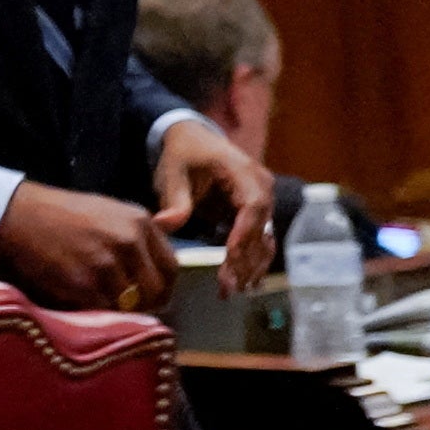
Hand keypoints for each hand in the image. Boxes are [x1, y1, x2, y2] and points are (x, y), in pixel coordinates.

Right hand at [0, 180, 178, 311]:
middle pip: (155, 290)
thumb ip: (139, 230)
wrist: (19, 214)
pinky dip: (92, 311)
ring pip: (128, 304)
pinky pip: (101, 310)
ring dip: (116, 310)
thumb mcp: (110, 210)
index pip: (171, 267)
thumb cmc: (62, 213)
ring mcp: (106, 263)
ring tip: (97, 302)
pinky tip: (79, 301)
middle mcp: (128, 241)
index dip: (165, 288)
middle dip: (144, 305)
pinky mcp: (83, 282)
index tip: (154, 298)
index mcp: (140, 222)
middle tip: (128, 310)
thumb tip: (170, 239)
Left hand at [154, 114, 275, 286]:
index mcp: (243, 171)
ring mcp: (264, 200)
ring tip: (234, 290)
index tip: (230, 257)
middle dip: (245, 259)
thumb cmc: (183, 153)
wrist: (193, 138)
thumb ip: (175, 200)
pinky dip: (252, 260)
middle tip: (229, 287)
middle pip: (261, 227)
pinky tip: (243, 282)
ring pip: (264, 238)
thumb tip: (164, 225)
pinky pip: (260, 239)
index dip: (243, 233)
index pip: (252, 206)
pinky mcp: (257, 212)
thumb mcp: (173, 171)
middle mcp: (262, 186)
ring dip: (251, 266)